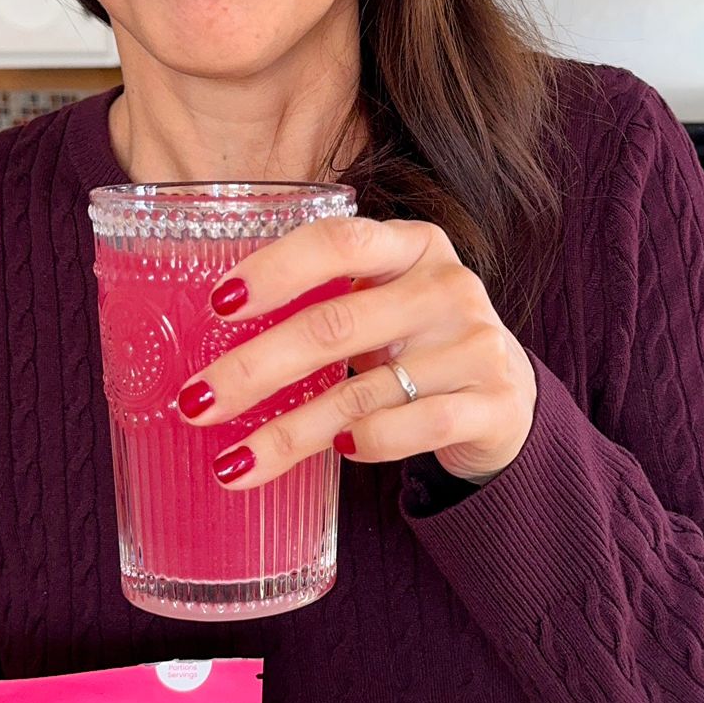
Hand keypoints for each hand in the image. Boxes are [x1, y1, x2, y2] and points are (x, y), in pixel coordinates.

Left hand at [174, 215, 536, 486]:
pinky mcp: (493, 404)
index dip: (274, 269)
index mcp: (413, 245)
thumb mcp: (382, 304)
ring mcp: (476, 345)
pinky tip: (338, 454)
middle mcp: (447, 286)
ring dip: (288, 432)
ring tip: (233, 461)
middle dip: (255, 368)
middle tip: (197, 401)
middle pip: (334, 325)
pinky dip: (368, 442)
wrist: (506, 398)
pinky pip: (412, 427)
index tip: (218, 305)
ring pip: (362, 392)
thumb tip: (215, 343)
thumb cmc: (417, 344)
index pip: (337, 241)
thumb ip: (324, 302)